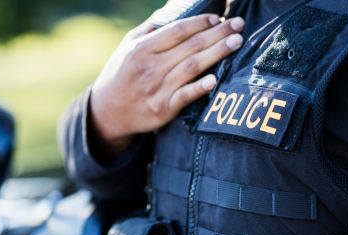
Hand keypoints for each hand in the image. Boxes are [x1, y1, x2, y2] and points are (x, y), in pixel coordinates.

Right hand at [90, 15, 243, 156]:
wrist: (108, 112)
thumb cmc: (122, 73)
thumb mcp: (128, 46)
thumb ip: (150, 29)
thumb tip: (173, 10)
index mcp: (141, 49)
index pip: (177, 31)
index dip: (200, 22)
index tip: (218, 17)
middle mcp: (149, 68)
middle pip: (190, 46)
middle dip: (218, 33)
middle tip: (239, 25)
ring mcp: (156, 89)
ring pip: (192, 67)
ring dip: (217, 53)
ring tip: (236, 42)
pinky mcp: (162, 110)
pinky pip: (185, 97)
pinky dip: (200, 88)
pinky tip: (215, 79)